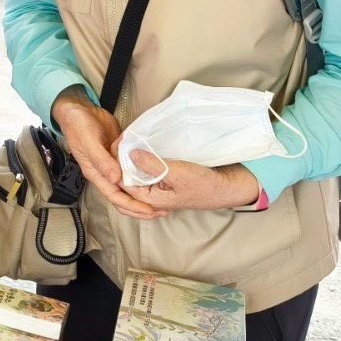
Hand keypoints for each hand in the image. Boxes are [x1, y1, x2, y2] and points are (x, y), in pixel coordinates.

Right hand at [50, 88, 159, 221]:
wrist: (79, 109)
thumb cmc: (79, 126)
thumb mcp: (88, 141)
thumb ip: (101, 160)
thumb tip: (116, 179)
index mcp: (95, 173)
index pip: (114, 196)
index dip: (131, 205)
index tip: (148, 211)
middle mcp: (104, 173)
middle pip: (123, 197)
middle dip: (139, 207)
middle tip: (160, 212)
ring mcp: (112, 165)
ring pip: (128, 186)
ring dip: (143, 195)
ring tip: (160, 201)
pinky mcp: (119, 156)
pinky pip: (132, 171)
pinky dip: (142, 177)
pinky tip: (155, 180)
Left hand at [118, 150, 260, 213]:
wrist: (224, 187)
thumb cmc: (202, 184)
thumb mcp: (176, 173)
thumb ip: (152, 165)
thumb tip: (130, 154)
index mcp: (150, 199)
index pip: (124, 182)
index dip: (117, 164)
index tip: (116, 145)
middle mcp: (150, 196)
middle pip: (127, 179)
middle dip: (121, 162)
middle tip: (120, 141)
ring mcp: (157, 189)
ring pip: (136, 174)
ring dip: (131, 160)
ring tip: (128, 142)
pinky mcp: (164, 181)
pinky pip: (146, 171)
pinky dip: (142, 161)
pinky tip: (140, 149)